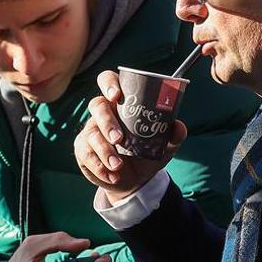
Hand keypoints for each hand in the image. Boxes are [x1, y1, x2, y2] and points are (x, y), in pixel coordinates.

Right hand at [76, 70, 186, 198]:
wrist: (135, 181)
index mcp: (121, 104)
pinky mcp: (83, 150)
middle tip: (119, 139)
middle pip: (96, 105)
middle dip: (107, 121)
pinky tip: (113, 176)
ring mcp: (91, 131)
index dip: (109, 84)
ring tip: (118, 166)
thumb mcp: (163, 147)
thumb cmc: (147, 154)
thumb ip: (172, 136)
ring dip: (104, 150)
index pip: (108, 81)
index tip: (116, 96)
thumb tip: (179, 127)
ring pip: (90, 133)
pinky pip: (86, 154)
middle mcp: (103, 113)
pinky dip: (100, 167)